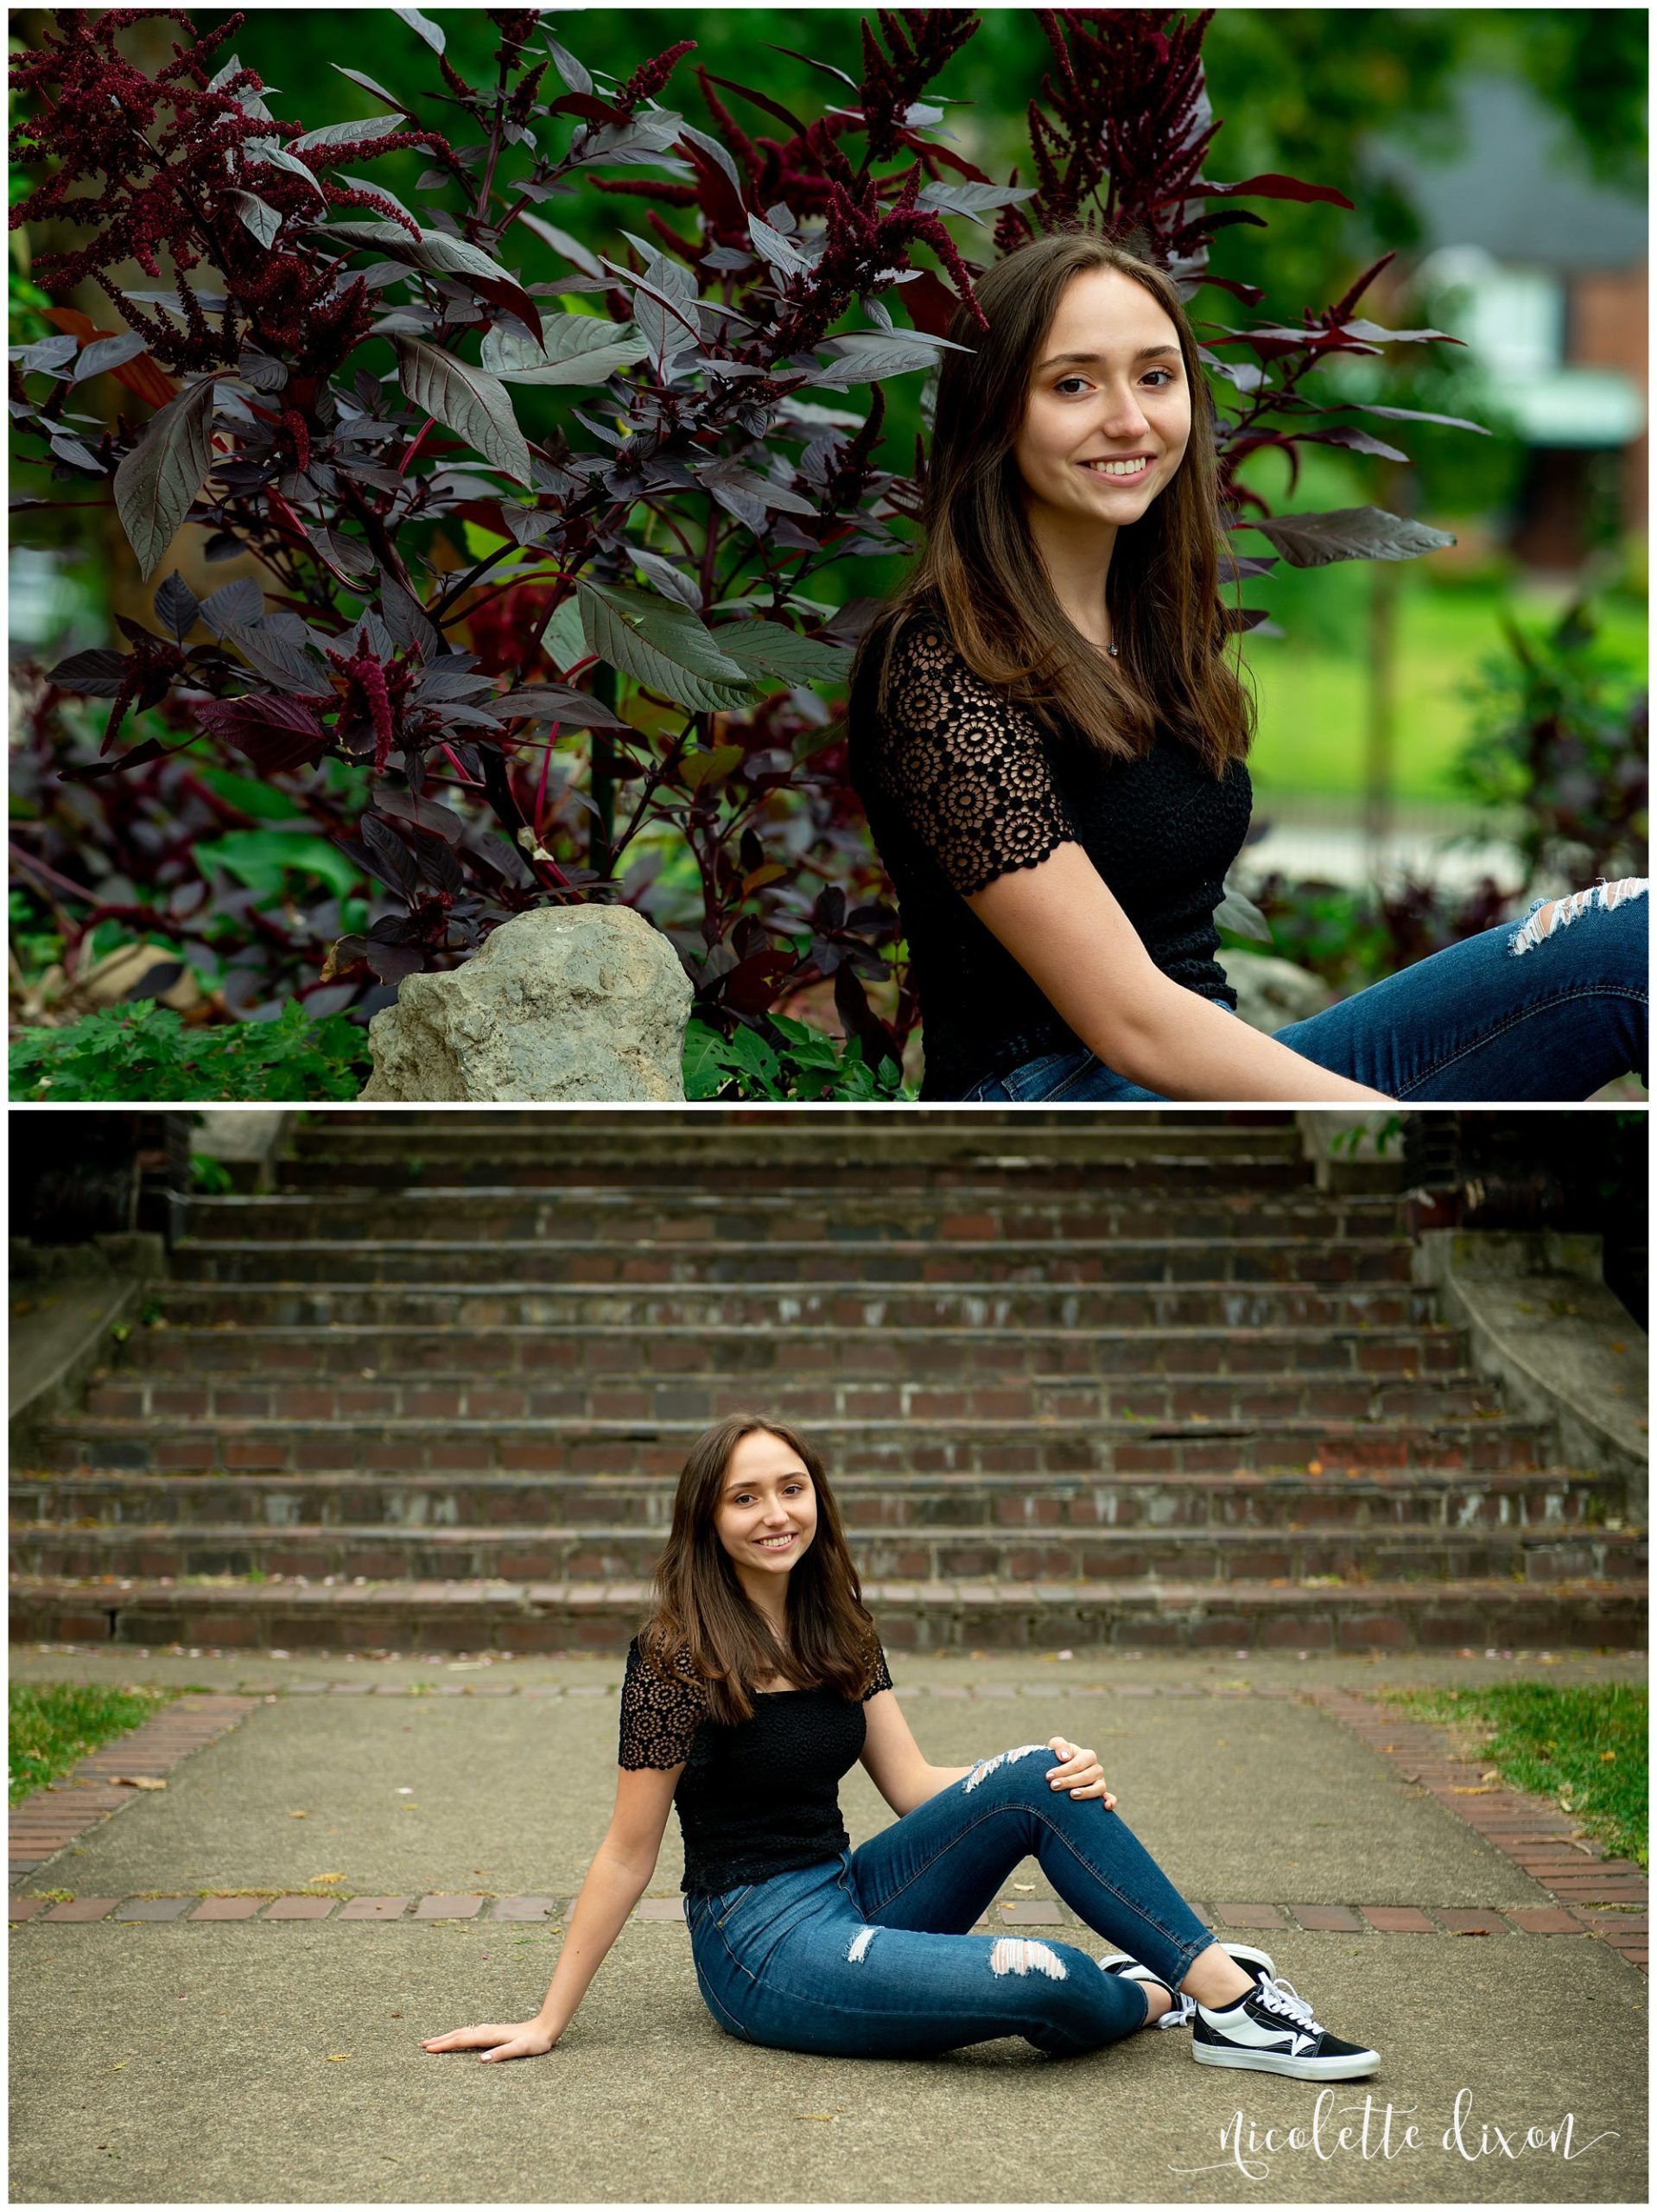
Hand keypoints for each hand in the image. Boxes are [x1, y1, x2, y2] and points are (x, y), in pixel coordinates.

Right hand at [421, 2019, 558, 2062]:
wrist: (545, 2028)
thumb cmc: (534, 2042)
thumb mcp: (521, 2049)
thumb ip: (502, 2054)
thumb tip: (481, 2060)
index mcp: (490, 2036)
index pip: (462, 2040)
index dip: (444, 2045)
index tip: (428, 2049)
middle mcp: (487, 2030)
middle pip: (459, 2034)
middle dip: (440, 2039)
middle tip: (422, 2045)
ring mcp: (489, 2030)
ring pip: (463, 2032)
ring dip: (447, 2036)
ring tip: (433, 2041)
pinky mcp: (493, 2032)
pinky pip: (469, 2033)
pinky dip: (458, 2035)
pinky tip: (457, 2038)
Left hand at [1046, 1735, 1114, 1808]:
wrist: (1060, 1769)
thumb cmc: (1058, 1757)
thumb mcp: (1056, 1745)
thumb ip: (1060, 1745)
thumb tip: (1065, 1757)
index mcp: (1088, 1756)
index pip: (1077, 1764)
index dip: (1063, 1770)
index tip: (1048, 1777)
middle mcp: (1097, 1769)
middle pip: (1086, 1776)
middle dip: (1069, 1782)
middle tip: (1053, 1786)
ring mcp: (1100, 1782)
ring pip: (1099, 1788)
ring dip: (1086, 1792)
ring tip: (1072, 1795)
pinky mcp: (1102, 1794)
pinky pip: (1110, 1798)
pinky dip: (1111, 1801)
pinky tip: (1106, 1807)